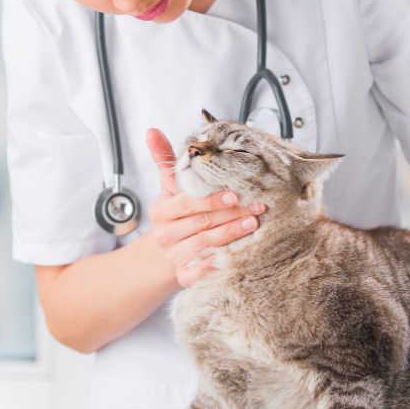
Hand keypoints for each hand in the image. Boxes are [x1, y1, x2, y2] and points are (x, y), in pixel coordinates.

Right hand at [145, 128, 266, 287]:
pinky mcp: (184, 277)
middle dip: (232, 214)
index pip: (187, 204)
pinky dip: (217, 266)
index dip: (211, 199)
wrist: (158, 259)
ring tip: (254, 225)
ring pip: (205, 245)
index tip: (235, 193)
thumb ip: (164, 160)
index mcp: (161, 211)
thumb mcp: (167, 189)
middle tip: (257, 206)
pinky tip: (237, 259)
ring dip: (231, 235)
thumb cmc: (172, 218)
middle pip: (201, 223)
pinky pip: (201, 273)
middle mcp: (166, 235)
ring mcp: (174, 257)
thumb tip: (152, 131)